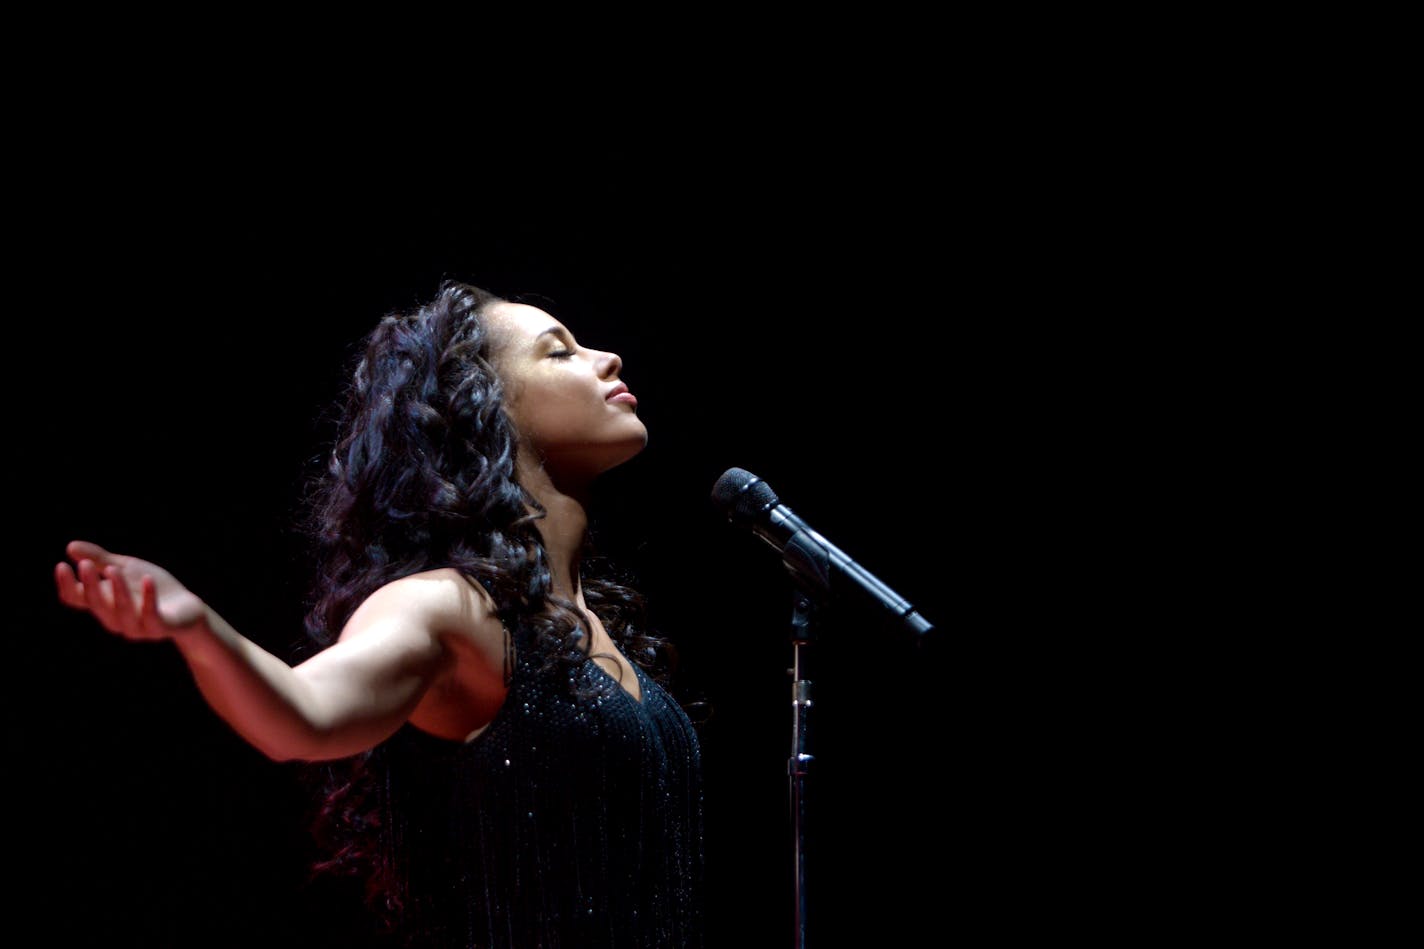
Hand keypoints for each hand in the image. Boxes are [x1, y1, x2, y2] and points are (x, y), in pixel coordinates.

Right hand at [55, 540, 207, 640]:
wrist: (187, 608)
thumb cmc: (152, 588)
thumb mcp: (126, 569)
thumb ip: (101, 560)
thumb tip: (70, 547)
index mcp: (104, 604)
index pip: (78, 599)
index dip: (67, 585)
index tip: (61, 565)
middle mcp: (116, 618)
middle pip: (97, 605)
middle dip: (90, 585)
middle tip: (84, 564)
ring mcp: (137, 626)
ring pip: (122, 612)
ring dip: (116, 591)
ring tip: (112, 570)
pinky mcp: (160, 627)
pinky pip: (152, 615)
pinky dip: (149, 598)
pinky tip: (147, 578)